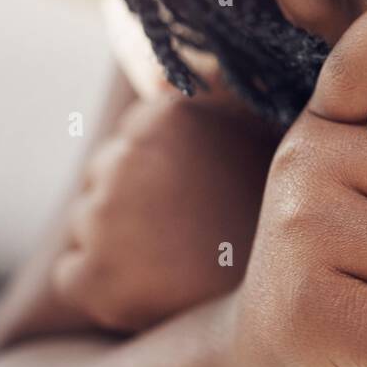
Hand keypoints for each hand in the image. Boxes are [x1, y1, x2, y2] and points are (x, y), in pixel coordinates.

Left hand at [53, 94, 273, 331]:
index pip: (136, 133)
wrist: (295, 294)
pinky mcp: (90, 279)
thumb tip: (164, 72)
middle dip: (136, 198)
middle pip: (105, 174)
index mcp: (164, 118)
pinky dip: (99, 282)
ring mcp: (103, 222)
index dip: (165, 163)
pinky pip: (72, 274)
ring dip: (117, 239)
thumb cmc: (279, 209)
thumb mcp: (262, 130)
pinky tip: (148, 287)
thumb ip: (219, 89)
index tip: (197, 189)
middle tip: (187, 227)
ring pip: (87, 223)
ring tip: (173, 258)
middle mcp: (124, 162)